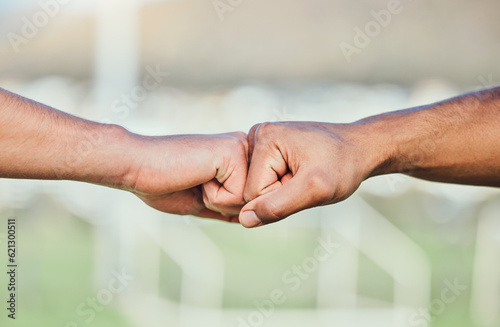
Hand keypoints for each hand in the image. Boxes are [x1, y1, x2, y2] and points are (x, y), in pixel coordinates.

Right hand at [125, 132, 247, 221]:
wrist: (137, 166)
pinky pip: (238, 197)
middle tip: (196, 183)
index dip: (222, 206)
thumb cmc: (163, 184)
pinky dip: (214, 198)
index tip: (196, 185)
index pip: (250, 199)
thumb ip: (227, 207)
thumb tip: (249, 219)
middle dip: (223, 205)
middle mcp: (243, 147)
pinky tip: (197, 177)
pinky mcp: (234, 151)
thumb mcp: (202, 201)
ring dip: (218, 202)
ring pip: (249, 200)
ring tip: (197, 179)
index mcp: (237, 155)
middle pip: (254, 200)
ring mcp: (241, 147)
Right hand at [239, 122, 382, 227]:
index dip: (280, 198)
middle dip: (280, 193)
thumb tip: (244, 220)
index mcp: (263, 138)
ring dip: (282, 190)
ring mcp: (262, 141)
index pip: (251, 193)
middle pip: (251, 189)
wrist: (360, 148)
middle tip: (306, 180)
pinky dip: (284, 184)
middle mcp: (257, 135)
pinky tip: (301, 173)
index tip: (305, 183)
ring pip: (258, 187)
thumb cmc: (343, 164)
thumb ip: (278, 206)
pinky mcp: (268, 149)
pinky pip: (265, 180)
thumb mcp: (315, 190)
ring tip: (304, 175)